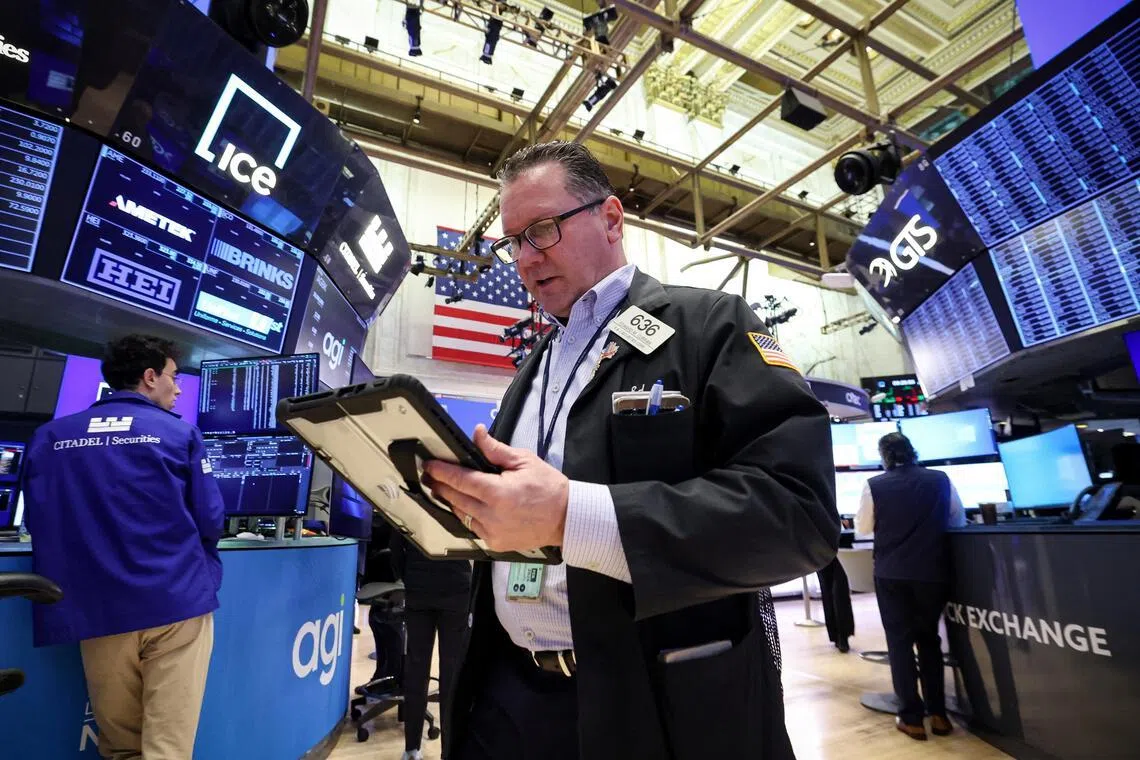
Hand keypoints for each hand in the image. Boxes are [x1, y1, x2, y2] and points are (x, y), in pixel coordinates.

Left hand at [423, 425, 569, 552]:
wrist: (566, 518)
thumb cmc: (548, 487)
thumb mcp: (523, 461)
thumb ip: (495, 449)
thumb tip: (477, 433)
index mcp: (498, 493)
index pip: (460, 480)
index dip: (441, 471)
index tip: (430, 465)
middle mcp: (491, 515)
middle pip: (455, 498)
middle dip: (440, 485)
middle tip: (431, 476)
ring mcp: (492, 532)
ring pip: (461, 514)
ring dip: (452, 500)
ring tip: (446, 489)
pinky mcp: (495, 543)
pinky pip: (472, 527)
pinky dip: (467, 515)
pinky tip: (467, 505)